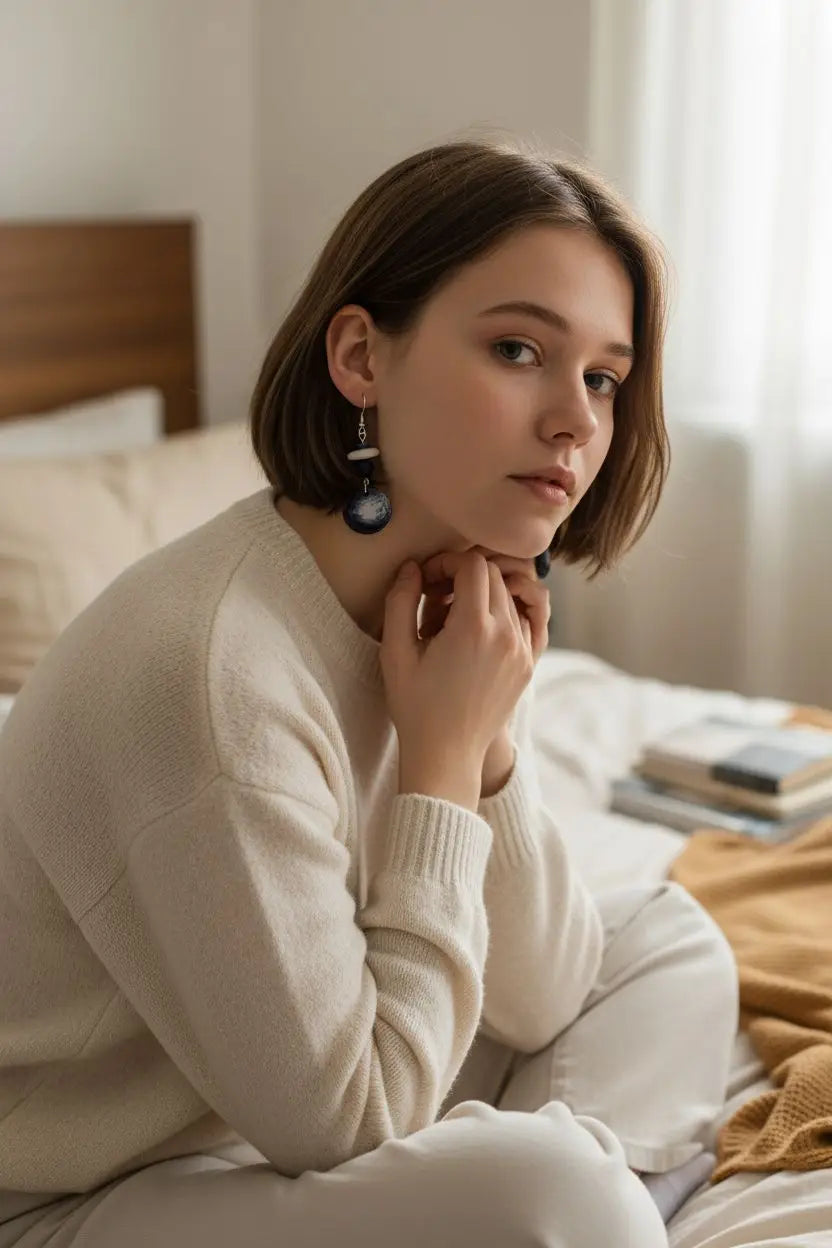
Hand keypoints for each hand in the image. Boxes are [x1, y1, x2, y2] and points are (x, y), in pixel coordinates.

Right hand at [418, 547, 550, 795]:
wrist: (447, 755)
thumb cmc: (416, 707)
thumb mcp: (396, 653)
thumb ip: (401, 601)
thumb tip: (412, 567)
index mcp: (473, 627)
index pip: (473, 564)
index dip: (446, 563)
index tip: (427, 581)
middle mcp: (506, 634)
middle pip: (493, 575)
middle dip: (463, 576)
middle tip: (435, 600)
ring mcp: (523, 650)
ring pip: (509, 596)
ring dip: (482, 597)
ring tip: (453, 622)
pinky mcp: (529, 665)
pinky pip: (526, 621)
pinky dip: (504, 615)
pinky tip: (477, 633)